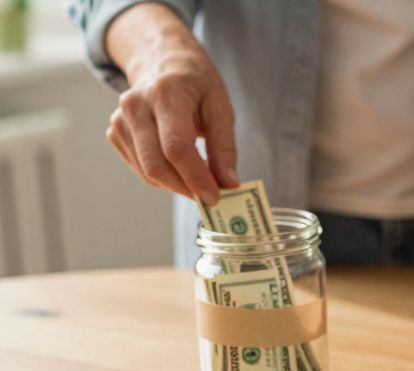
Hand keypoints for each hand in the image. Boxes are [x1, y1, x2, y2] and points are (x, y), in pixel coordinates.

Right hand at [104, 4, 238, 205]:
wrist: (160, 60)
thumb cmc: (195, 82)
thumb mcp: (220, 106)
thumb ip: (224, 147)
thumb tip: (228, 184)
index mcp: (165, 94)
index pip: (176, 148)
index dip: (195, 178)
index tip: (215, 198)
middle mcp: (136, 106)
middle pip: (156, 164)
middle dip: (186, 188)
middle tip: (211, 197)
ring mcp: (120, 120)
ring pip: (147, 171)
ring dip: (176, 185)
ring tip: (199, 180)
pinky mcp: (115, 133)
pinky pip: (140, 168)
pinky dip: (163, 177)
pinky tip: (180, 168)